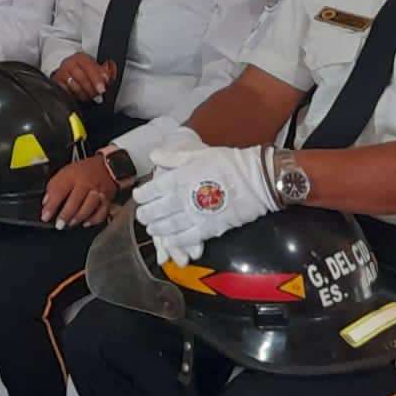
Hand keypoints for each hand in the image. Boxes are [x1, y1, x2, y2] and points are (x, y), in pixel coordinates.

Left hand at [41, 155, 116, 228]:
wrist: (107, 166)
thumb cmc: (84, 170)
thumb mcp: (65, 172)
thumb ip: (54, 186)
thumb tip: (46, 202)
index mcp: (72, 176)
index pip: (59, 191)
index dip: (51, 205)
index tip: (45, 216)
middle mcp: (85, 184)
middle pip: (74, 202)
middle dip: (65, 215)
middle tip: (58, 225)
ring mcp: (98, 192)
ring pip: (88, 208)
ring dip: (77, 218)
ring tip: (70, 224)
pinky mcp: (107, 200)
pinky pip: (101, 213)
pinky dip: (93, 220)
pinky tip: (85, 223)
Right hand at [53, 53, 115, 104]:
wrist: (66, 70)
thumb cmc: (83, 70)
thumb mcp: (95, 67)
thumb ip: (105, 72)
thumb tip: (108, 78)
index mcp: (80, 58)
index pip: (89, 67)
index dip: (97, 79)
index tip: (102, 89)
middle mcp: (69, 63)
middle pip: (82, 78)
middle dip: (91, 89)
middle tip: (97, 94)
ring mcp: (61, 73)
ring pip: (74, 87)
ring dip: (84, 94)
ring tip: (88, 95)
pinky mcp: (56, 82)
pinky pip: (67, 92)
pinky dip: (74, 96)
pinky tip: (78, 95)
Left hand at [135, 145, 277, 266]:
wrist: (256, 180)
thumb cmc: (228, 163)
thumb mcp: (197, 154)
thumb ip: (173, 157)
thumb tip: (154, 156)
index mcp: (178, 179)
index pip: (152, 189)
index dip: (142, 194)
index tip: (138, 196)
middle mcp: (182, 199)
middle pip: (156, 210)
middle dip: (145, 214)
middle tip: (141, 216)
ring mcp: (195, 216)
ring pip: (168, 226)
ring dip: (157, 228)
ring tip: (151, 229)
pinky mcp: (209, 229)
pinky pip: (187, 238)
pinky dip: (175, 241)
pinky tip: (170, 241)